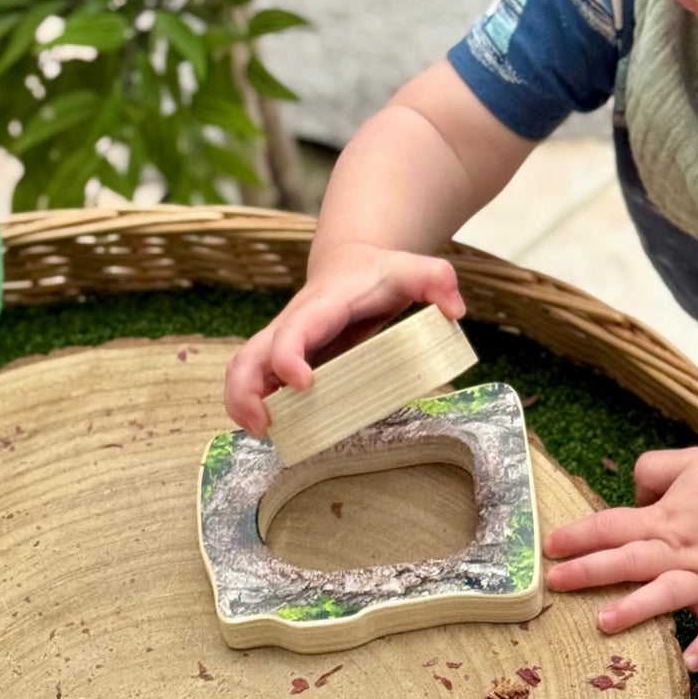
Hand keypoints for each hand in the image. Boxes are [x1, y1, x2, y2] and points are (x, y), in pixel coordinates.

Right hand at [222, 243, 465, 435]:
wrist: (351, 264)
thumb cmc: (380, 273)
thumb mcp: (414, 268)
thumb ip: (438, 279)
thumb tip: (455, 311)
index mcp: (320, 306)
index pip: (293, 330)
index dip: (288, 357)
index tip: (303, 384)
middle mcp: (293, 325)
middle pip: (250, 355)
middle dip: (247, 392)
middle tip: (265, 428)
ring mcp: (284, 343)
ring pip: (244, 370)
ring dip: (242, 404)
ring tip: (263, 433)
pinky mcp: (284, 360)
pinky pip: (256, 382)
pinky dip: (253, 406)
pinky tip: (273, 430)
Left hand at [543, 446, 697, 671]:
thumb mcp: (686, 460)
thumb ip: (649, 472)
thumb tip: (631, 496)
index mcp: (663, 517)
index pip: (611, 526)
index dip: (578, 535)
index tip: (549, 547)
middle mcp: (679, 550)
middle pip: (627, 559)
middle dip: (588, 571)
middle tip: (554, 584)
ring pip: (665, 593)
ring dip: (635, 608)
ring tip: (604, 622)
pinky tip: (690, 662)